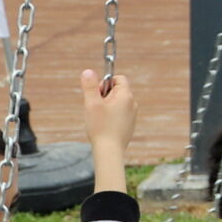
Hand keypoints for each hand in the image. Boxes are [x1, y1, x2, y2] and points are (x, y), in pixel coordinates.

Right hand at [80, 70, 135, 192]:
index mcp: (126, 96)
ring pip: (116, 102)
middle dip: (103, 95)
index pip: (118, 78)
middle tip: (96, 108)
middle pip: (116, 90)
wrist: (110, 151)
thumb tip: (88, 71)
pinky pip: (118, 113)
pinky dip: (109, 116)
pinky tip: (103, 126)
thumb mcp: (91, 103)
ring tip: (99, 118)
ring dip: (105, 106)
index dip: (105, 83)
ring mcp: (132, 115)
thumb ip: (90, 86)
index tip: (97, 94)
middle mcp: (133, 103)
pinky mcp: (129, 124)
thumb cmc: (101, 127)